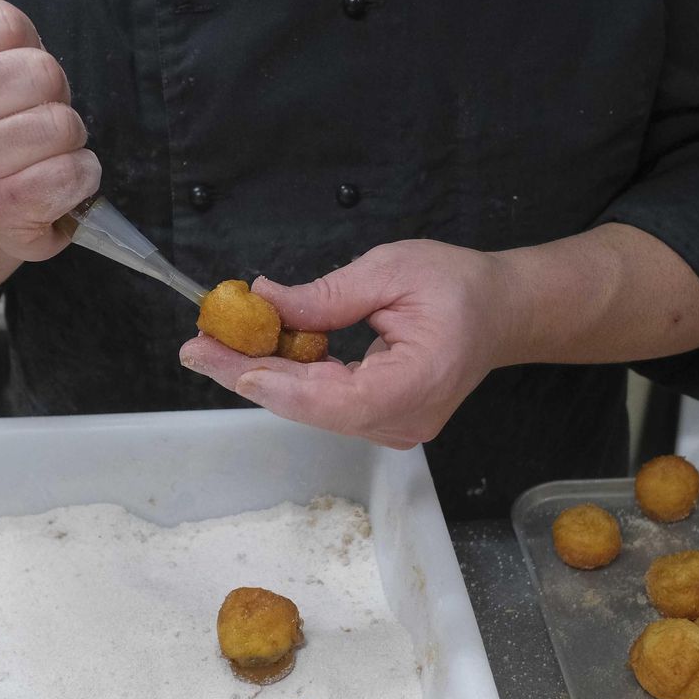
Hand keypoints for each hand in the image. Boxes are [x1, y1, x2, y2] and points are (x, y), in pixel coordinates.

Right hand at [0, 0, 100, 262]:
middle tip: (25, 121)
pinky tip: (49, 187)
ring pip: (63, 123)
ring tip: (36, 156)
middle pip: (41, 72)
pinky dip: (78, 179)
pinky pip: (75, 172)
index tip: (6, 80)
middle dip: (51, 96)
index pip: (9, 23)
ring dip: (67, 141)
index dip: (26, 49)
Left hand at [179, 240, 517, 448]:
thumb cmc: (459, 287)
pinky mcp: (381, 420)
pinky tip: (254, 352)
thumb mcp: (392, 271)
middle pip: (311, 407)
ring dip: (263, 374)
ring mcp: (392, 426)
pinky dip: (289, 376)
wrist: (501, 312)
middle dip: (250, 374)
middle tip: (197, 347)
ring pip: (311, 408)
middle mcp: (403, 420)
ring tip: (216, 344)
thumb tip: (267, 301)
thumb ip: (328, 295)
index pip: (334, 399)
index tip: (228, 361)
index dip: (276, 383)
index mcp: (417, 384)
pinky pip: (324, 402)